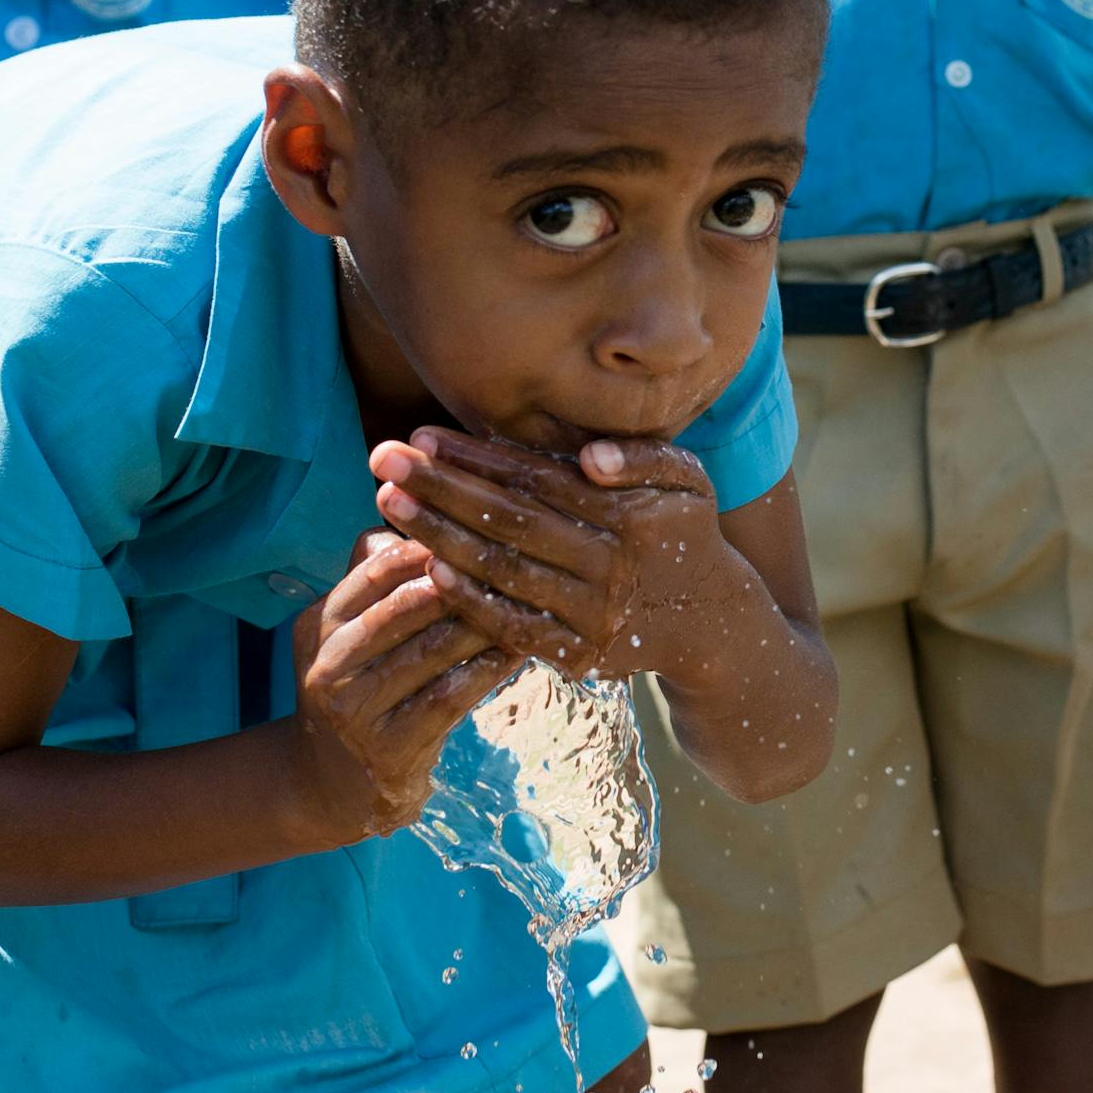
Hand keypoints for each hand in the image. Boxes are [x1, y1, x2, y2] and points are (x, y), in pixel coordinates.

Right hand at [288, 532, 521, 842]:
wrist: (327, 786)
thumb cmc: (357, 691)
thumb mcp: (349, 634)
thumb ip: (376, 579)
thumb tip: (415, 512)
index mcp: (319, 623)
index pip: (375, 568)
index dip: (428, 543)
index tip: (479, 527)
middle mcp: (329, 664)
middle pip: (405, 605)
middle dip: (463, 581)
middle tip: (515, 560)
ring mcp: (354, 711)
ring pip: (431, 651)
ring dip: (484, 624)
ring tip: (527, 603)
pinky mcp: (387, 750)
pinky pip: (447, 699)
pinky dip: (486, 671)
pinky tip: (516, 654)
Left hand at [367, 427, 752, 693]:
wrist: (712, 622)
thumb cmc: (684, 532)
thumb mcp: (688, 480)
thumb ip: (645, 456)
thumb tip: (591, 457)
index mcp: (630, 512)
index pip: (538, 479)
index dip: (477, 458)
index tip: (421, 437)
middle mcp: (611, 564)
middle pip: (510, 520)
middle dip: (440, 488)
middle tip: (380, 461)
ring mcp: (592, 614)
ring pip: (504, 571)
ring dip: (440, 536)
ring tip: (388, 504)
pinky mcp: (578, 655)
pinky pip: (513, 626)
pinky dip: (468, 600)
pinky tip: (425, 568)